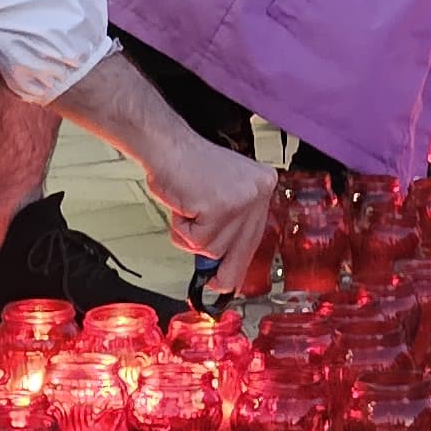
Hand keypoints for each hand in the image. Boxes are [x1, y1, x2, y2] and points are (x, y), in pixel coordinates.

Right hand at [136, 129, 277, 297]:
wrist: (167, 146)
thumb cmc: (188, 167)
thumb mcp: (223, 194)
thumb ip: (231, 225)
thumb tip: (229, 268)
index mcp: (263, 185)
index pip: (255, 235)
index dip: (238, 259)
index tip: (230, 278)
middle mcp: (258, 192)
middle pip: (241, 249)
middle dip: (223, 269)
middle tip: (212, 283)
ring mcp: (241, 200)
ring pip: (215, 248)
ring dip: (193, 237)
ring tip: (188, 210)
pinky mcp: (219, 208)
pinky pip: (197, 241)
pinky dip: (182, 231)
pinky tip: (183, 207)